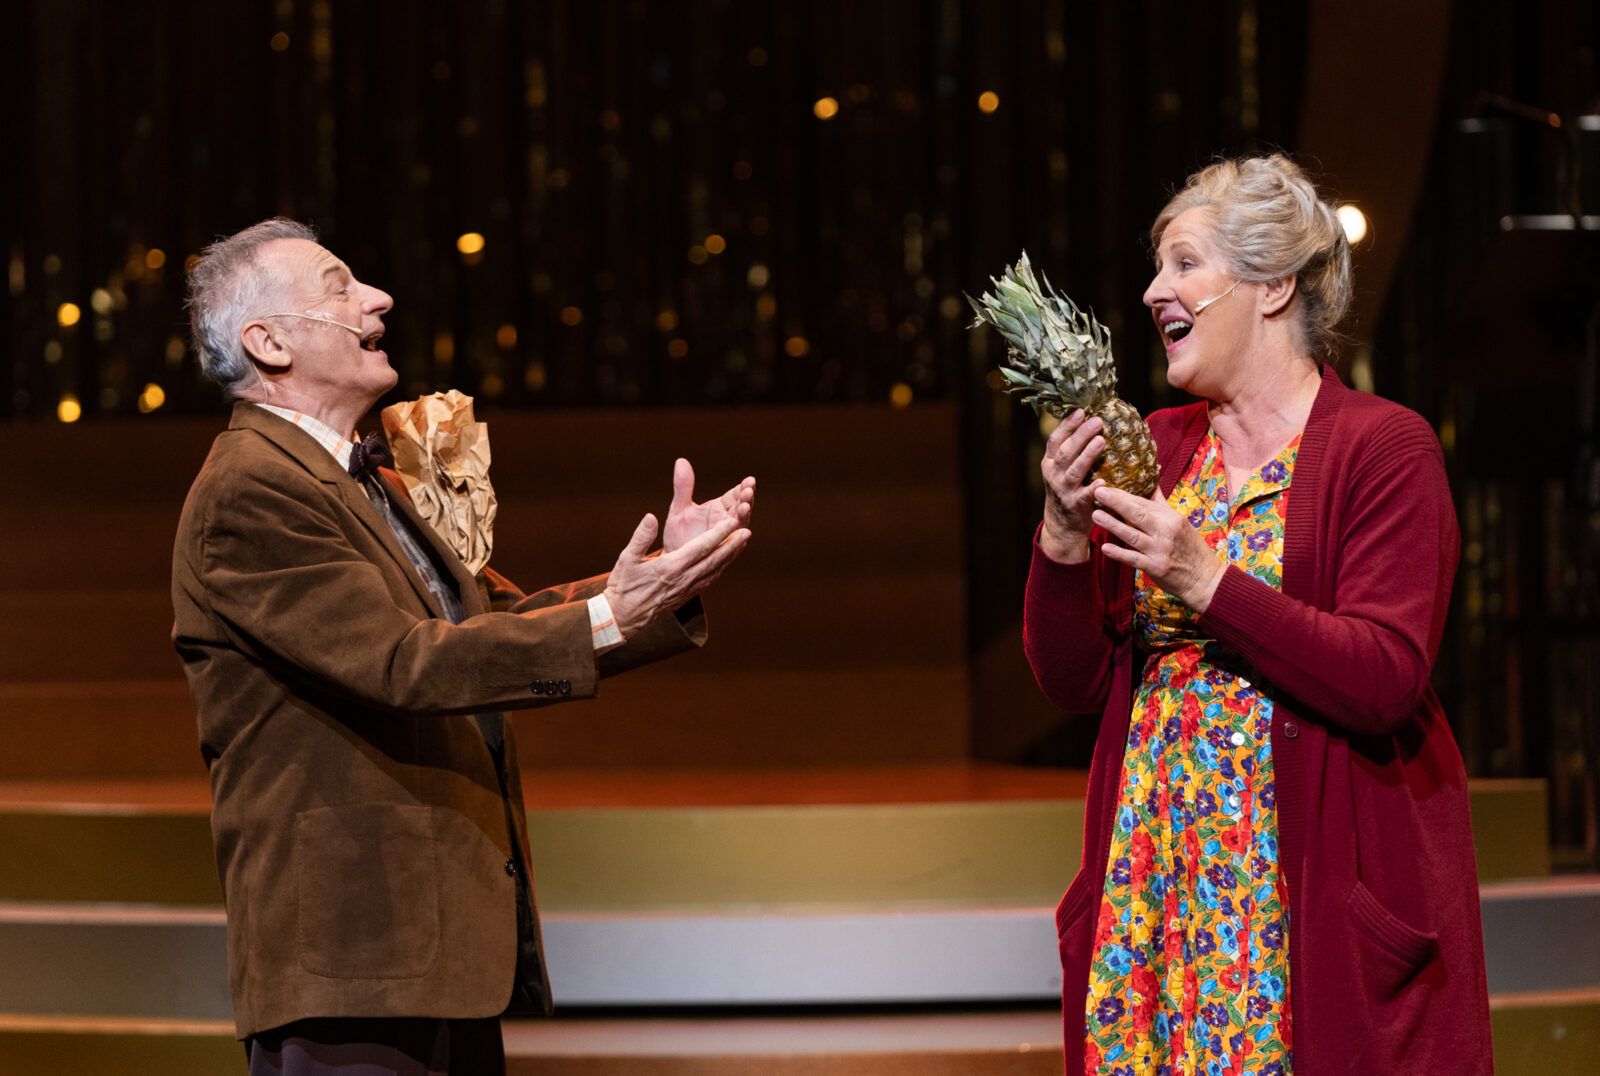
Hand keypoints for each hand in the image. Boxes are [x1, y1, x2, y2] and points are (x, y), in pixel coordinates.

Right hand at [604, 509, 749, 638]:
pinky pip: (708, 580)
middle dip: (732, 544)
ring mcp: (687, 590)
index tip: (732, 522)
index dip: (718, 534)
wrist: (622, 618)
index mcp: (670, 568)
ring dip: (730, 556)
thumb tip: (651, 517)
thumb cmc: (623, 586)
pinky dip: (720, 568)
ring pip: (714, 570)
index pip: (701, 548)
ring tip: (742, 543)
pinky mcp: (686, 596)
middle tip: (748, 531)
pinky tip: (725, 561)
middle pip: (714, 559)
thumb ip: (641, 537)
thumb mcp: (626, 559)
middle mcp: (683, 579)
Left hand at [663, 458, 755, 553]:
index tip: (749, 480)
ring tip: (744, 508)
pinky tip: (741, 536)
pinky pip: (731, 547)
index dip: (743, 488)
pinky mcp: (722, 554)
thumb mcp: (679, 508)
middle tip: (748, 492)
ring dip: (743, 517)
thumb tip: (680, 461)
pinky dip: (736, 541)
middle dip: (746, 500)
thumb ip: (683, 487)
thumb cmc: (678, 533)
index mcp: (719, 508)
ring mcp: (726, 538)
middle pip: (742, 509)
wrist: (672, 561)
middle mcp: (726, 522)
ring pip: (739, 526)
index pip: (735, 495)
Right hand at [1039, 410, 1107, 562]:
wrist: (1062, 525)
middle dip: (1080, 435)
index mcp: (1050, 461)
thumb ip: (1072, 449)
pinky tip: (1103, 481)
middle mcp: (1053, 474)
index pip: (1055, 439)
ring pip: (1073, 471)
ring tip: (1101, 441)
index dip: (1067, 425)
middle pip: (1065, 451)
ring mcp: (1062, 490)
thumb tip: (1092, 420)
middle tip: (1097, 420)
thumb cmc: (1068, 489)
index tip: (1081, 410)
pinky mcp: (1074, 505)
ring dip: (1087, 455)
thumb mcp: (1062, 468)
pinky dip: (1092, 488)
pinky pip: (1084, 496)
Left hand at [1091, 485, 1225, 611]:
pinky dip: (1119, 553)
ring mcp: (1160, 550)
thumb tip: (1153, 485)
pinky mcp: (1155, 567)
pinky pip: (1134, 559)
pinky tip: (1105, 547)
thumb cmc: (1191, 549)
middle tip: (1098, 491)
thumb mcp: (1181, 523)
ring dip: (1113, 525)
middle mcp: (1166, 531)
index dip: (1123, 495)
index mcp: (1171, 518)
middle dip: (1117, 502)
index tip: (1106, 486)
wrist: (1205, 579)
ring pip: (1132, 535)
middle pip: (1138, 514)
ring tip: (1096, 515)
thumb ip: (1163, 506)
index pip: (1144, 503)